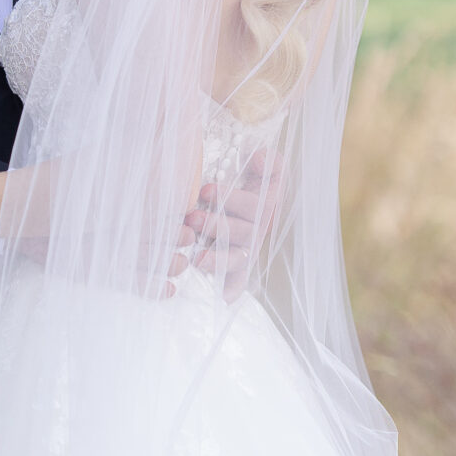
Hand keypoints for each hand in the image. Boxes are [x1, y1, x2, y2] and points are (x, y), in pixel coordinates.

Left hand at [169, 150, 282, 298]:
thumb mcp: (255, 163)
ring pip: (236, 258)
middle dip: (216, 226)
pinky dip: (231, 289)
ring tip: (197, 257)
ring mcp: (243, 249)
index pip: (253, 205)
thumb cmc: (238, 178)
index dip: (231, 199)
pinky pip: (235, 281)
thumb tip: (259, 158)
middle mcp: (254, 229)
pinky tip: (222, 298)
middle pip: (243, 233)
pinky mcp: (231, 267)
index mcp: (262, 205)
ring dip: (218, 258)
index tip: (205, 189)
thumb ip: (264, 157)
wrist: (216, 193)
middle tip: (191, 219)